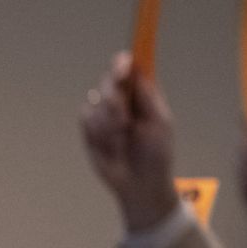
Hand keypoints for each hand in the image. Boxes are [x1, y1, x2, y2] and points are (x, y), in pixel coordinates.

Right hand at [80, 51, 178, 232]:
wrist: (139, 183)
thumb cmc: (156, 154)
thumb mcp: (161, 123)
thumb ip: (148, 97)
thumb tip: (136, 73)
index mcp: (142, 94)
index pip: (130, 69)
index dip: (123, 63)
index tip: (121, 70)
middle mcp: (122, 99)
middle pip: (108, 81)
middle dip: (114, 100)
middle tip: (124, 121)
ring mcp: (104, 114)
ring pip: (96, 100)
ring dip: (108, 121)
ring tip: (121, 139)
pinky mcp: (90, 128)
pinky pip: (86, 116)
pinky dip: (97, 129)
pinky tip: (108, 144)